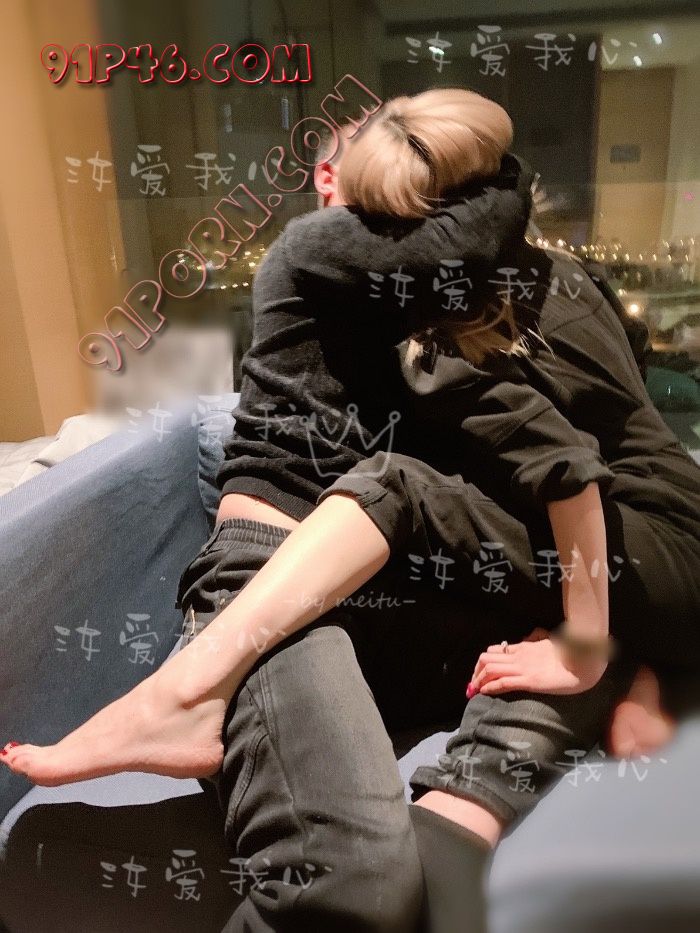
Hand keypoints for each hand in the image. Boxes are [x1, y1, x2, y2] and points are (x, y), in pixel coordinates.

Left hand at [468, 628, 608, 696]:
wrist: (585, 661)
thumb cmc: (570, 655)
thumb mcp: (550, 646)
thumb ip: (537, 645)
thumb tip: (532, 643)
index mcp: (524, 647)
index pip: (495, 650)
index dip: (483, 662)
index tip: (479, 674)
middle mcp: (519, 655)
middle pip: (486, 658)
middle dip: (475, 671)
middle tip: (474, 684)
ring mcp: (523, 668)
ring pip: (490, 669)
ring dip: (478, 680)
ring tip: (475, 691)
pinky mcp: (529, 681)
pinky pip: (503, 682)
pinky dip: (490, 687)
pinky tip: (485, 693)